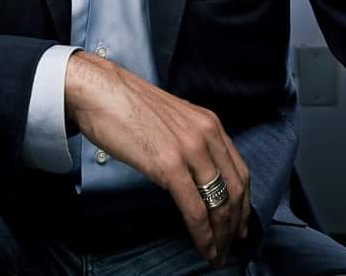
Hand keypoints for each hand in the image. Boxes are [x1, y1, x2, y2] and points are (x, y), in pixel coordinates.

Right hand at [65, 51, 250, 266]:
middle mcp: (206, 134)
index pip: (239, 170)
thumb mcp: (173, 119)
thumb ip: (190, 141)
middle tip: (231, 245)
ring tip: (216, 253)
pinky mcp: (170, 165)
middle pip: (235, 189)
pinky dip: (203, 233)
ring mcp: (190, 149)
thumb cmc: (128, 105)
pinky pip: (195, 208)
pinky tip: (203, 246)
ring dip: (221, 235)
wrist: (101, 91)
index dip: (244, 203)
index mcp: (209, 123)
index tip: (240, 223)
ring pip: (219, 202)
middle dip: (235, 224)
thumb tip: (194, 172)